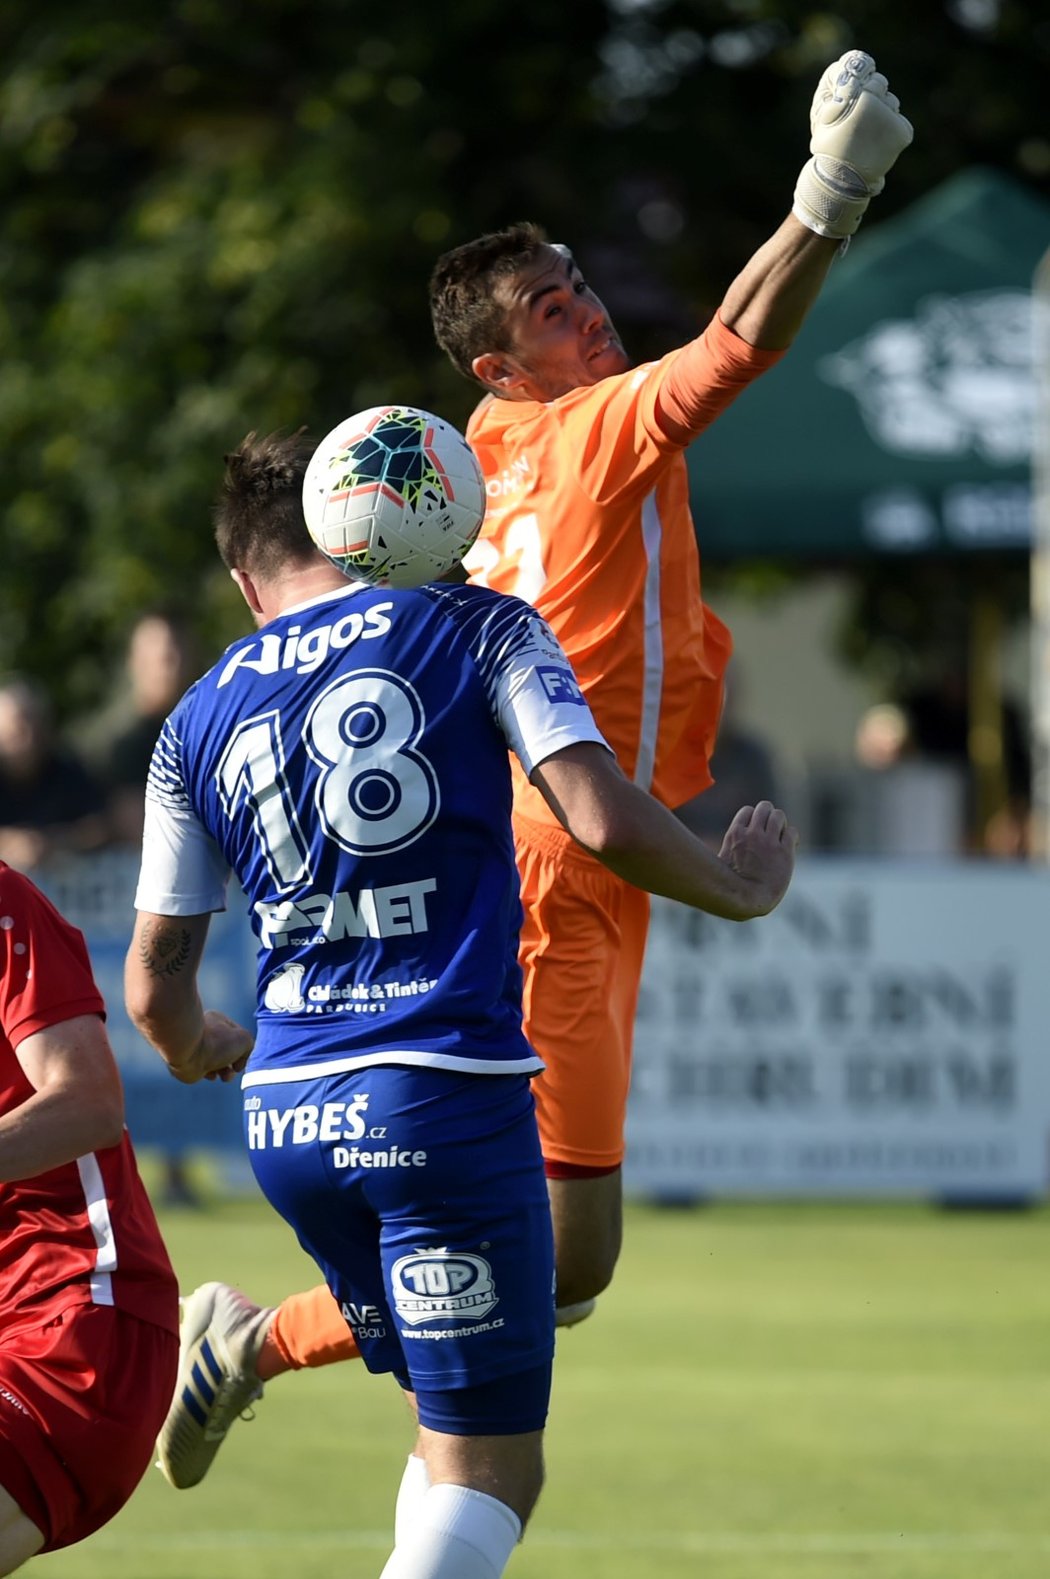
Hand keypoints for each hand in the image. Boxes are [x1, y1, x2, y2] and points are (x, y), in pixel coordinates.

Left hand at [166, 1010, 253, 1084]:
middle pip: (226, 1049)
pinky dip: (210, 1074)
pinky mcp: (187, 1061)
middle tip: (234, 1069)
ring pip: (216, 1061)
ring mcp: (195, 1047)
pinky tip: (211, 1075)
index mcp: (217, 1020)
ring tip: (225, 1076)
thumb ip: (249, 1047)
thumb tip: (239, 1062)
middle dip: (233, 1062)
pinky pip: (203, 1069)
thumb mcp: (244, 1040)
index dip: (243, 1048)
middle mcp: (205, 1032)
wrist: (186, 1052)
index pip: (236, 1035)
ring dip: (224, 1071)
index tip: (243, 1057)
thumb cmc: (215, 1042)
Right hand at [717, 800, 797, 916]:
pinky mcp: (784, 851)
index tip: (755, 830)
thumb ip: (727, 850)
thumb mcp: (720, 862)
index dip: (753, 819)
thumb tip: (717, 855)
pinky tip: (790, 845)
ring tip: (780, 836)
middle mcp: (752, 834)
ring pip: (779, 815)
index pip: (747, 811)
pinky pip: (792, 832)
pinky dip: (791, 836)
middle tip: (770, 830)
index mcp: (735, 835)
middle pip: (764, 807)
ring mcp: (769, 842)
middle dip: (768, 815)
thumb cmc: (731, 886)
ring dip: (781, 823)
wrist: (747, 899)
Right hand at [792, 51, 912, 238]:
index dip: (860, 78)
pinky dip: (892, 132)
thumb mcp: (822, 115)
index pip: (864, 67)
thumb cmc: (829, 147)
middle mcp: (875, 102)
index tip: (856, 89)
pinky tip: (878, 144)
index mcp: (855, 94)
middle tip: (859, 120)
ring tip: (867, 135)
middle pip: (880, 83)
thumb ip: (835, 88)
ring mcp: (890, 117)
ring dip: (883, 113)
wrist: (841, 180)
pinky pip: (900, 123)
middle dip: (872, 96)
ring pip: (892, 102)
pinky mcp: (902, 132)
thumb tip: (845, 64)